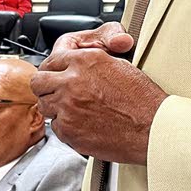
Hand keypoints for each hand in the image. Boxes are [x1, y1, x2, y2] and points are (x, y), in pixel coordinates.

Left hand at [31, 27, 166, 163]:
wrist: (151, 128)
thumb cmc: (142, 100)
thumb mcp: (119, 64)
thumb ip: (90, 60)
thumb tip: (75, 62)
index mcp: (84, 61)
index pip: (51, 60)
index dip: (53, 69)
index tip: (56, 75)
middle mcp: (71, 82)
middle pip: (38, 82)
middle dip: (46, 86)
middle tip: (57, 91)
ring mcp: (67, 107)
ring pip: (43, 105)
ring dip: (54, 106)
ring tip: (73, 109)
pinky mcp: (68, 130)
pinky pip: (55, 126)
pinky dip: (65, 126)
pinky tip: (82, 123)